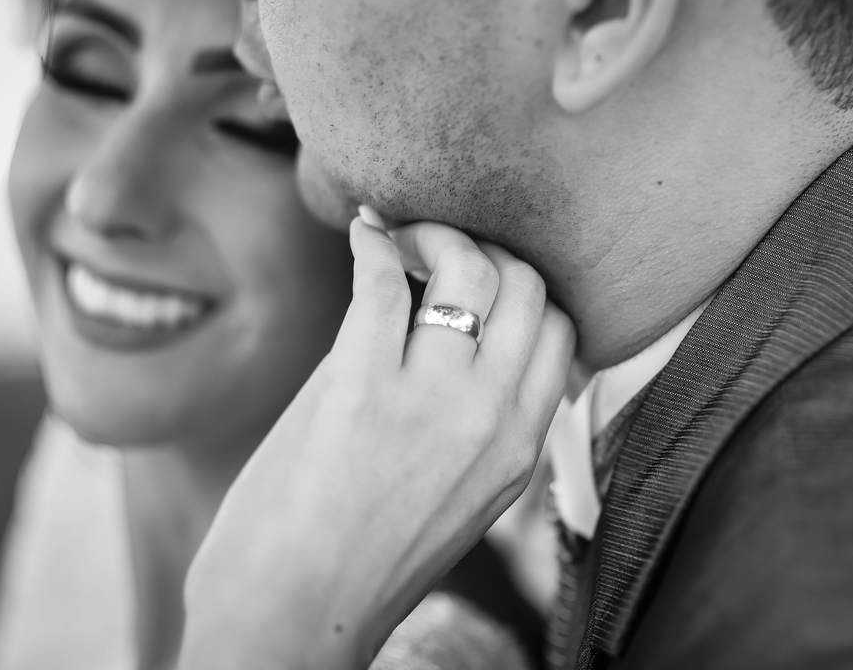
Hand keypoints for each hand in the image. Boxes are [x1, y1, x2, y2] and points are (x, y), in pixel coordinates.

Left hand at [178, 219, 574, 669]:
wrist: (293, 619)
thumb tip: (462, 334)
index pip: (560, 330)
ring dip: (434, 234)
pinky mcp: (360, 388)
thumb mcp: (461, 497)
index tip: (482, 277)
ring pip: (471, 267)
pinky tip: (363, 233)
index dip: (524, 289)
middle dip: (490, 250)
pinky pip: (382, 282)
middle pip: (529, 287)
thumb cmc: (364, 561)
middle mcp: (492, 418)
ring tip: (402, 240)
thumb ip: (479, 420)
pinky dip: (375, 242)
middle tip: (441, 249)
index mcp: (520, 448)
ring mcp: (432, 401)